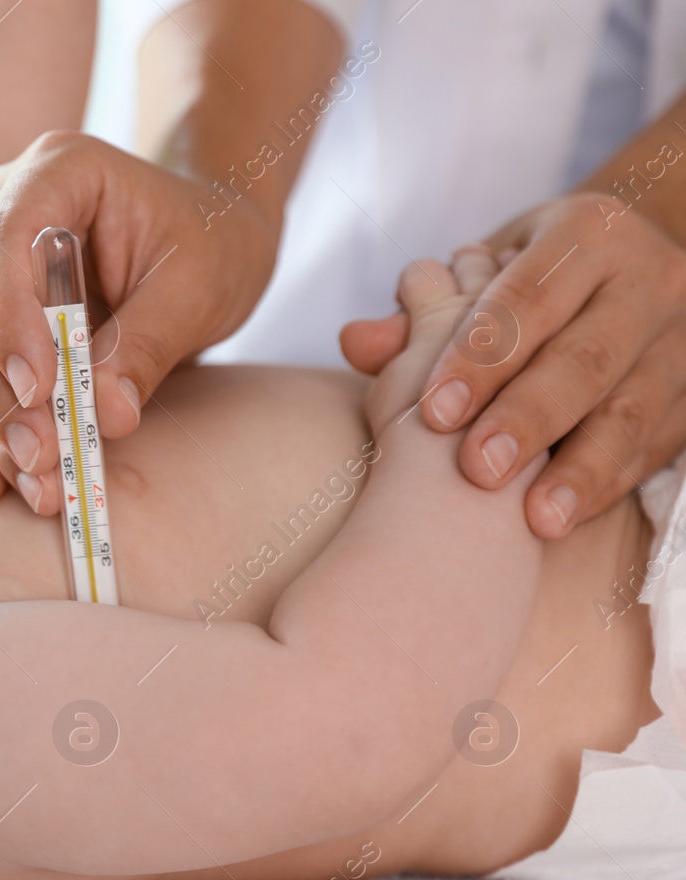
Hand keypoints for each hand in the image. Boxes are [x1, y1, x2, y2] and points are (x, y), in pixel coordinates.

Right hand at [0, 131, 279, 514]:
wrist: (208, 239)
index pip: (1, 241)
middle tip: (39, 455)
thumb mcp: (200, 285)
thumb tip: (104, 416)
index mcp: (55, 169)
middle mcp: (0, 207)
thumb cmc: (212, 243)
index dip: (8, 318)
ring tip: (36, 484)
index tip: (38, 390)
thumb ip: (148, 344)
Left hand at [342, 192, 685, 537]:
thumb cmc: (530, 279)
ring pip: (634, 408)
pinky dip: (609, 485)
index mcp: (589, 233)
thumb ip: (417, 316)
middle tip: (477, 470)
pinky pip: (658, 444)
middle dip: (529, 417)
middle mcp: (650, 279)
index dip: (480, 357)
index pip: (528, 298)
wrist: (629, 271)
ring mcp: (682, 338)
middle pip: (586, 356)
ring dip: (582, 467)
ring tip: (535, 517)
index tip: (434, 414)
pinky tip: (565, 517)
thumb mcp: (481, 275)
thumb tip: (355, 343)